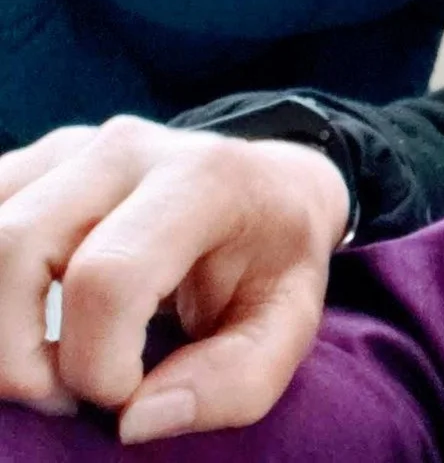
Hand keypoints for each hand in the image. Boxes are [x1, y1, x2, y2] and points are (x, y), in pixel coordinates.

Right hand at [0, 116, 347, 441]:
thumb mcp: (290, 322)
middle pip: (12, 247)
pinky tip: (23, 322)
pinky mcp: (32, 165)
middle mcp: (128, 150)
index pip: (107, 276)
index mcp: (203, 178)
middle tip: (65, 394)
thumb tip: (135, 420)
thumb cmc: (273, 261)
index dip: (96, 362)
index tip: (126, 394)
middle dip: (15, 352)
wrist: (270, 187)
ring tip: (43, 361)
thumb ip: (236, 380)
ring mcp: (70, 149)